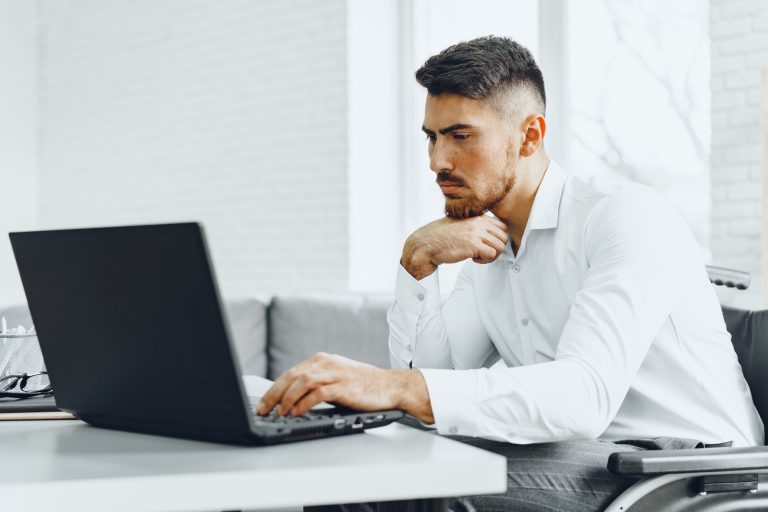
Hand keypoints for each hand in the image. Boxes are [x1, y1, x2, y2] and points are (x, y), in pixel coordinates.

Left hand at [256, 353, 433, 422]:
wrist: (390, 386)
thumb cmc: (363, 385)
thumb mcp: (336, 378)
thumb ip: (316, 383)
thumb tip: (290, 398)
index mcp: (322, 360)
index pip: (291, 373)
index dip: (274, 389)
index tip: (263, 403)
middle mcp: (327, 364)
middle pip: (292, 376)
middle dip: (274, 394)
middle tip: (263, 410)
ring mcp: (336, 374)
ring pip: (303, 382)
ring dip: (288, 398)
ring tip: (280, 413)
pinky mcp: (344, 386)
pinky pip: (318, 393)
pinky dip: (304, 403)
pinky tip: (297, 412)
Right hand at [401, 216, 508, 278]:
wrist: (427, 243)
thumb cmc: (442, 237)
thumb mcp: (461, 225)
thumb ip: (476, 226)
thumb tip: (490, 235)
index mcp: (478, 217)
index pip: (502, 226)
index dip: (497, 239)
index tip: (486, 245)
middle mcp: (479, 223)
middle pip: (504, 237)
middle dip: (496, 248)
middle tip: (483, 253)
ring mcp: (476, 233)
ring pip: (500, 247)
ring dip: (491, 255)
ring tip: (478, 256)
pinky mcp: (473, 245)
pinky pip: (492, 254)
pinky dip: (485, 260)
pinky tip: (473, 259)